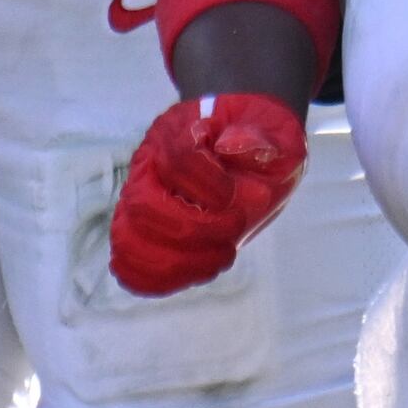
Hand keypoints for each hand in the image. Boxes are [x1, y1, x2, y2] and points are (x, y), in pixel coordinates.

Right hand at [110, 91, 305, 296]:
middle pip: (143, 206)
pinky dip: (161, 278)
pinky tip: (202, 270)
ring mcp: (141, 199)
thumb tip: (230, 147)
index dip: (208, 186)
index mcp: (179, 129)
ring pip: (129, 241)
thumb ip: (262, 138)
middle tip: (235, 227)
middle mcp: (149, 162)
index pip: (177, 161)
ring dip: (179, 260)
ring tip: (222, 254)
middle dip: (194, 229)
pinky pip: (132, 266)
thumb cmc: (262, 141)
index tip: (236, 197)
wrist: (252, 153)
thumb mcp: (278, 132)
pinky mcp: (142, 231)